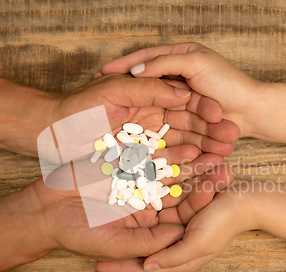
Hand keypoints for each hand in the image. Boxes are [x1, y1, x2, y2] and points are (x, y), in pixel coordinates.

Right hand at [31, 155, 234, 260]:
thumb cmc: (78, 234)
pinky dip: (162, 145)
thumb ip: (151, 241)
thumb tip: (183, 235)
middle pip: (179, 186)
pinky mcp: (121, 161)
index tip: (218, 189)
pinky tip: (183, 138)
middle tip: (226, 164)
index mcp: (149, 221)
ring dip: (189, 157)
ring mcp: (134, 177)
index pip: (181, 211)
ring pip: (167, 165)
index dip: (200, 200)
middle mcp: (146, 198)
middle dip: (202, 175)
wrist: (44, 211)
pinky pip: (144, 151)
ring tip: (212, 147)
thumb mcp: (118, 243)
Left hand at [49, 74, 239, 156]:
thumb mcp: (113, 89)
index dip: (204, 107)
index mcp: (146, 97)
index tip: (225, 114)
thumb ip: (148, 88)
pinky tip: (199, 168)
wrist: (52, 134)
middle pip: (186, 125)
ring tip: (224, 156)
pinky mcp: (136, 162)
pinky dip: (180, 166)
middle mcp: (149, 119)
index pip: (183, 101)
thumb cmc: (78, 107)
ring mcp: (144, 142)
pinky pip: (162, 164)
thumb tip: (183, 91)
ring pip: (178, 146)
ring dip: (201, 150)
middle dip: (210, 132)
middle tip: (233, 138)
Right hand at [95, 43, 263, 138]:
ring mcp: (180, 97)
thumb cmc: (227, 82)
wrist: (250, 111)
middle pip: (146, 81)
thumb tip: (136, 70)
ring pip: (153, 101)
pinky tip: (133, 126)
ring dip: (135, 108)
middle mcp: (179, 76)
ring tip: (113, 113)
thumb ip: (165, 63)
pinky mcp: (184, 116)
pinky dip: (149, 120)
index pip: (146, 58)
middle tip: (101, 93)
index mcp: (181, 56)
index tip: (102, 72)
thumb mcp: (195, 63)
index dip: (123, 65)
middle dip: (124, 88)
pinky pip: (162, 117)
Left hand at [95, 179, 257, 271]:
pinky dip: (138, 213)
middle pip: (138, 249)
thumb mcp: (198, 245)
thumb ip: (172, 258)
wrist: (244, 200)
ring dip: (126, 230)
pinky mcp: (177, 210)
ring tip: (102, 227)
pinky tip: (122, 208)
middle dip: (118, 249)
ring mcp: (174, 227)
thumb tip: (146, 268)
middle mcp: (173, 244)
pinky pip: (153, 212)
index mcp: (179, 259)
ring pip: (144, 231)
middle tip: (93, 246)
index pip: (143, 267)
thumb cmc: (223, 224)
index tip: (97, 264)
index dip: (120, 266)